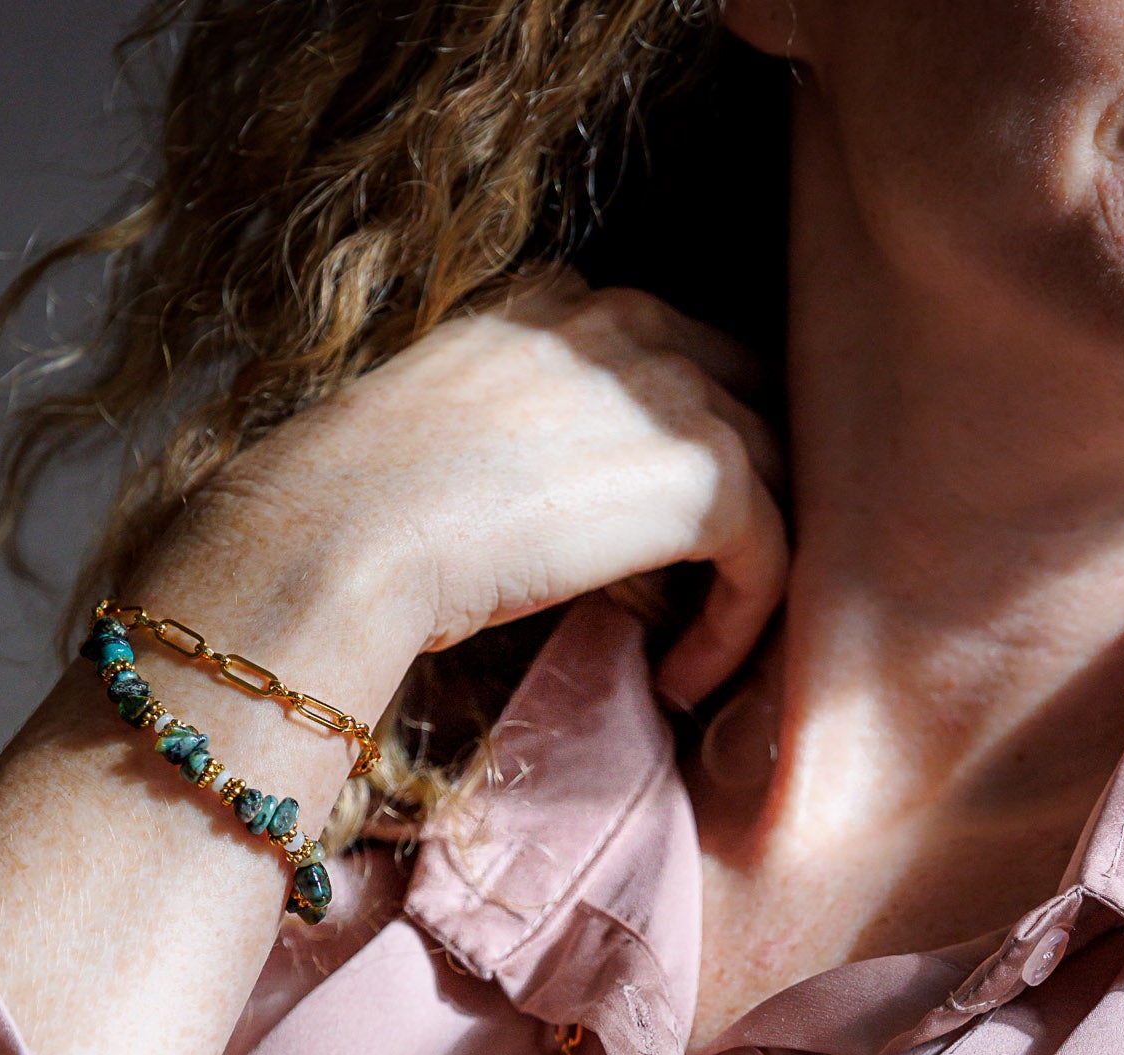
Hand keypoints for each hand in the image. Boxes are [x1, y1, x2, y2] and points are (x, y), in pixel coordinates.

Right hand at [140, 272, 789, 714]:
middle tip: (713, 591)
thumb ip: (535, 435)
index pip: (676, 359)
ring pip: (772, 482)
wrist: (352, 529)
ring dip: (743, 575)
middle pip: (746, 404)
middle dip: (743, 497)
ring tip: (692, 653)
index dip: (684, 451)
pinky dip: (739, 628)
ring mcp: (677, 392)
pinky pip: (770, 556)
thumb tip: (572, 514)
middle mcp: (631, 324)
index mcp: (566, 303)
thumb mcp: (457, 433)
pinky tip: (681, 682)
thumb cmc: (367, 504)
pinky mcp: (708, 475)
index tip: (657, 540)